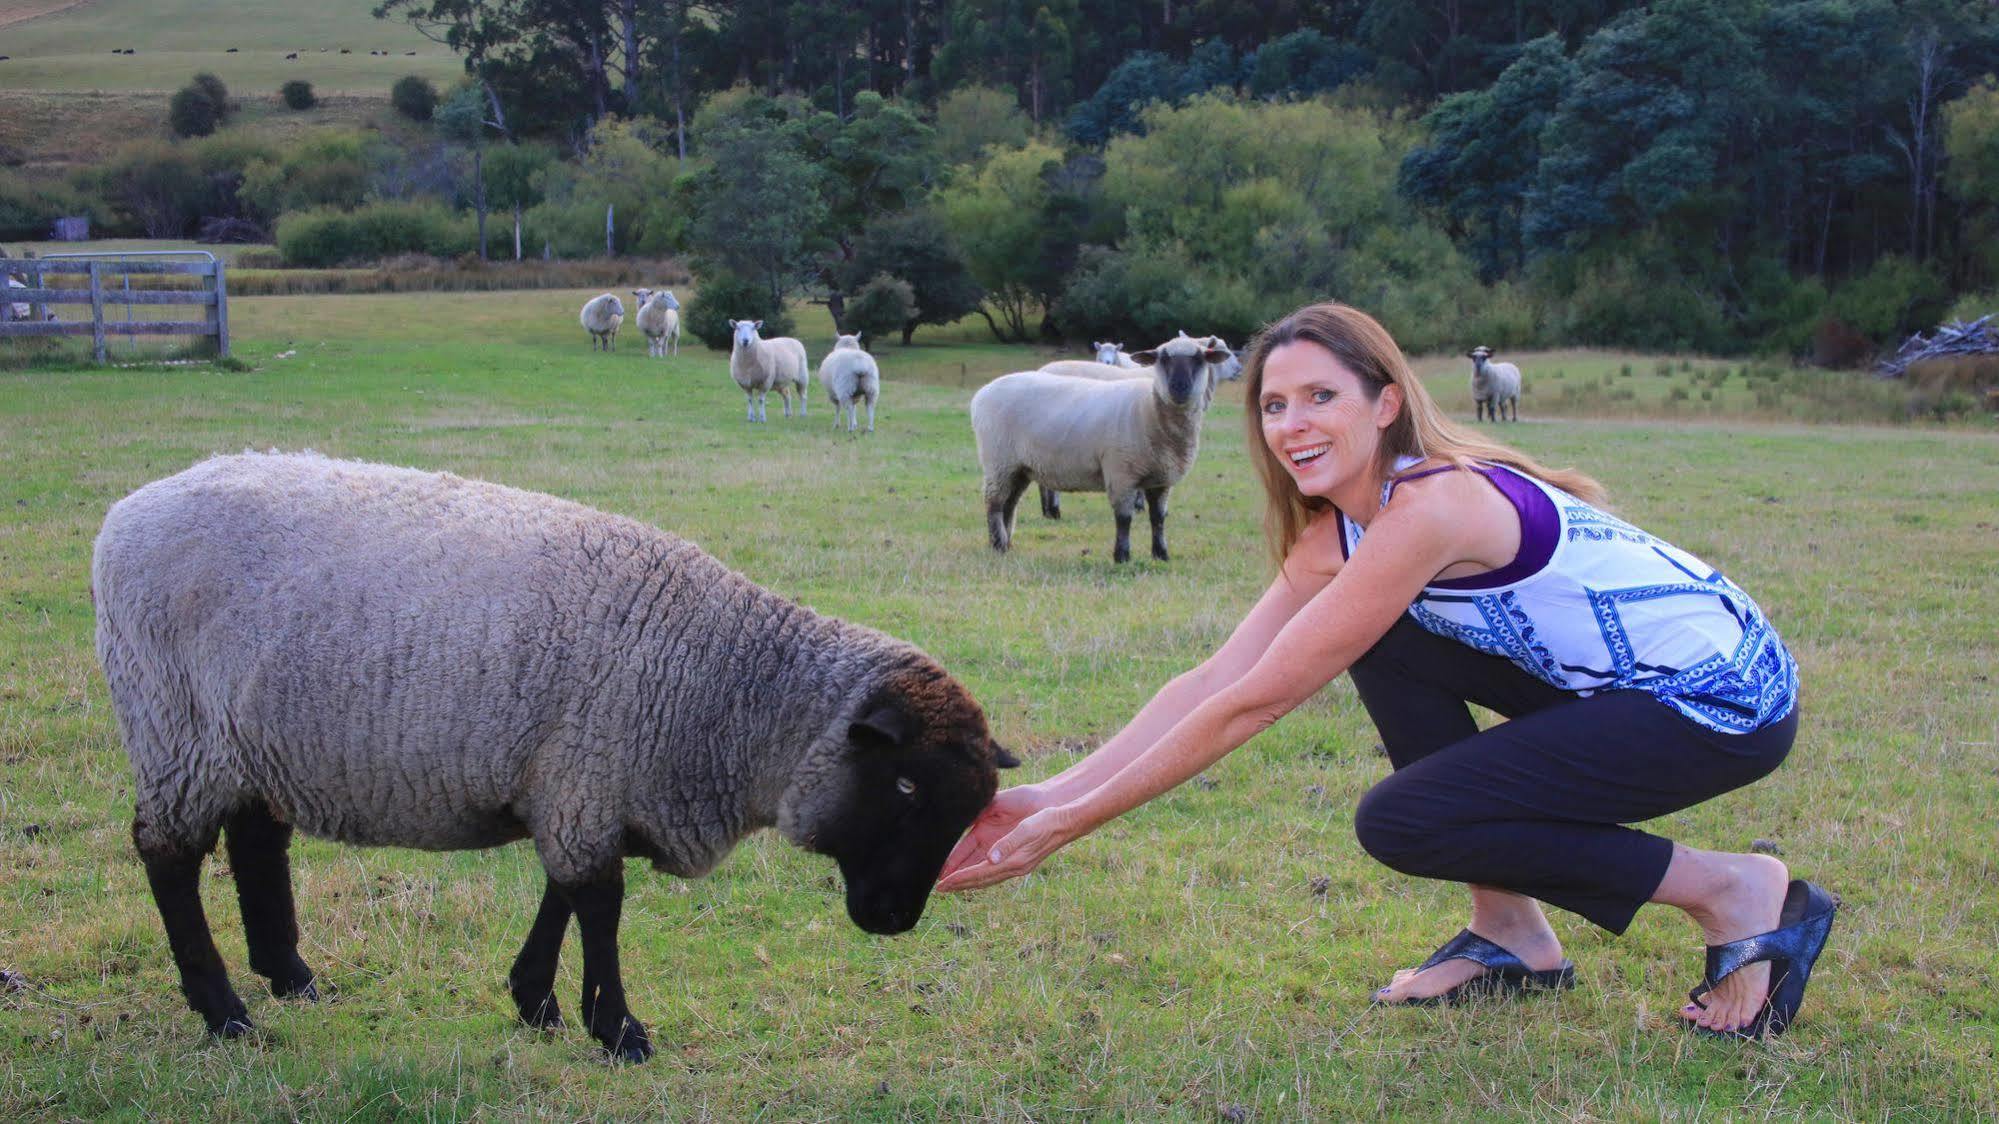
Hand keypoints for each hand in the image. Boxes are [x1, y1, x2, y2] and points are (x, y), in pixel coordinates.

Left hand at [935, 804, 1084, 892]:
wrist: (1068, 822)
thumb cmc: (1046, 822)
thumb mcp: (1026, 830)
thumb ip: (1007, 845)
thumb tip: (990, 858)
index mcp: (1014, 862)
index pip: (980, 873)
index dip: (960, 878)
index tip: (943, 883)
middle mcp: (1014, 867)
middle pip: (981, 880)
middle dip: (960, 885)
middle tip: (940, 889)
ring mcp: (1018, 866)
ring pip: (987, 878)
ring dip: (969, 882)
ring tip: (953, 884)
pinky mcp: (1021, 861)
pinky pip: (995, 872)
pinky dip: (981, 876)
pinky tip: (977, 873)